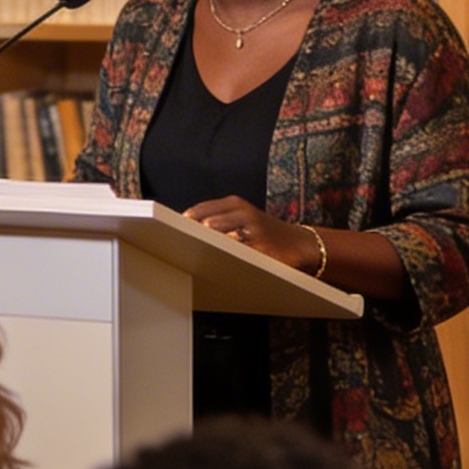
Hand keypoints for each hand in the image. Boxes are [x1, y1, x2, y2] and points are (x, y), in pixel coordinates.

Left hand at [185, 196, 309, 271]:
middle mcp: (243, 212)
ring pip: (219, 236)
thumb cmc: (264, 233)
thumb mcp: (241, 219)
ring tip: (193, 256)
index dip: (184, 222)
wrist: (300, 244)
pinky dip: (224, 257)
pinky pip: (237, 252)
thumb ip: (217, 221)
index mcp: (235, 203)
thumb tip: (184, 228)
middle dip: (191, 235)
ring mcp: (253, 229)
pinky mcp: (261, 247)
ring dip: (205, 246)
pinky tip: (217, 264)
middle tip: (176, 246)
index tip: (168, 232)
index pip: (200, 210)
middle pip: (206, 223)